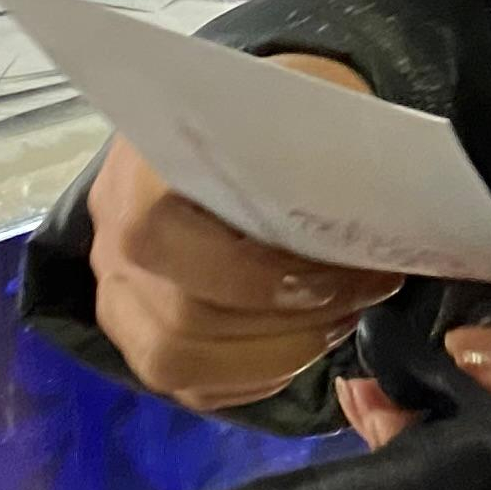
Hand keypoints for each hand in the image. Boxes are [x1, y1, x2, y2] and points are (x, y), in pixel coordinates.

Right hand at [87, 55, 401, 412]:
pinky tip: (303, 342)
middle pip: (180, 318)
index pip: (160, 238)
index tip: (334, 270)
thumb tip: (377, 218)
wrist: (243, 117)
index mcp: (140, 170)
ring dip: (275, 356)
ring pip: (177, 362)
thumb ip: (322, 154)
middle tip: (360, 295)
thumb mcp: (308, 105)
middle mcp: (113, 237)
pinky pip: (189, 385)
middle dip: (286, 323)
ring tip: (336, 321)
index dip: (253, 276)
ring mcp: (121, 293)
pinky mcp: (141, 334)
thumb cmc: (276, 113)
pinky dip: (254, 377)